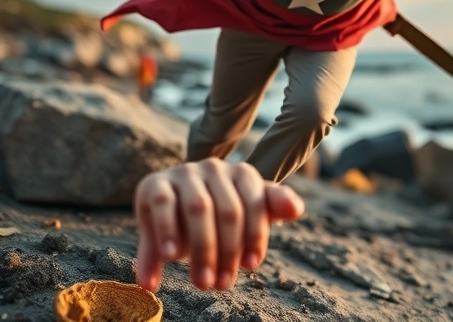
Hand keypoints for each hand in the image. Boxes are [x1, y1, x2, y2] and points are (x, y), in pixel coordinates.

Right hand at [134, 159, 303, 291]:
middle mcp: (214, 167)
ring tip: (201, 282)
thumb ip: (273, 206)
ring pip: (198, 208)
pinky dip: (164, 235)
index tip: (251, 266)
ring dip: (200, 249)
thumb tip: (298, 209)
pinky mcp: (154, 182)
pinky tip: (167, 260)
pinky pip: (163, 206)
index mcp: (242, 173)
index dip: (255, 235)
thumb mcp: (248, 213)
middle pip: (228, 209)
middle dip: (227, 250)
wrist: (175, 211)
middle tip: (222, 284)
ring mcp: (184, 172)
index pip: (255, 203)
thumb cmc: (220, 216)